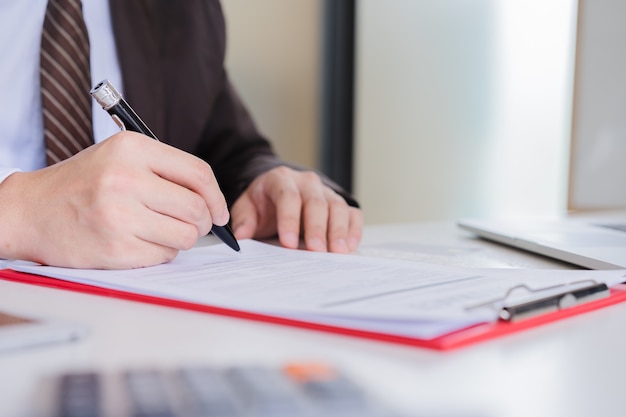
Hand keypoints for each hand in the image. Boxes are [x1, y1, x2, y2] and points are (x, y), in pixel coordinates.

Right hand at [0, 132, 228, 268]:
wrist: (31, 211)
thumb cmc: (83, 184)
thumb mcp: (119, 157)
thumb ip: (164, 169)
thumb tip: (212, 200)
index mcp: (132, 149)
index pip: (198, 173)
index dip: (217, 196)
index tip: (219, 211)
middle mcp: (126, 179)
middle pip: (196, 208)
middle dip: (203, 222)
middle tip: (194, 225)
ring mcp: (119, 215)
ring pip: (185, 236)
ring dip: (181, 238)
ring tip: (160, 231)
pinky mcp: (115, 248)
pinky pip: (164, 255)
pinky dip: (161, 252)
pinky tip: (140, 242)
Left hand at [231, 166, 362, 252]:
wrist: (277, 191)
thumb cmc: (263, 203)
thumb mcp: (247, 208)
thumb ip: (244, 220)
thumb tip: (242, 237)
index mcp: (280, 179)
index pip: (287, 196)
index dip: (289, 219)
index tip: (288, 243)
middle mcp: (306, 182)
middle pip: (316, 202)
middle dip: (316, 228)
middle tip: (316, 250)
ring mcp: (326, 191)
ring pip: (337, 207)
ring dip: (339, 230)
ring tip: (338, 251)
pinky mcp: (340, 203)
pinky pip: (352, 213)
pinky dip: (353, 229)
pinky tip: (350, 246)